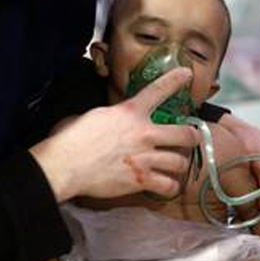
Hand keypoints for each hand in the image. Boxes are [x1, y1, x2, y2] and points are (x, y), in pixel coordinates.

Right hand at [30, 68, 200, 201]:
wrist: (66, 164)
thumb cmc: (72, 138)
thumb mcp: (95, 115)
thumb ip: (112, 116)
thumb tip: (111, 119)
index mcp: (131, 112)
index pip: (159, 90)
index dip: (176, 79)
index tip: (187, 74)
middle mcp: (144, 133)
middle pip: (185, 134)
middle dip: (192, 136)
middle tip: (191, 138)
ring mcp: (145, 158)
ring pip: (181, 162)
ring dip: (180, 164)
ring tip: (176, 165)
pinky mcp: (141, 179)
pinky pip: (169, 186)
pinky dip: (170, 186)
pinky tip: (166, 185)